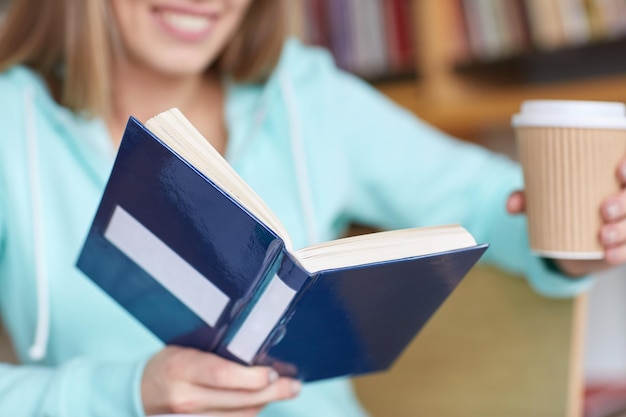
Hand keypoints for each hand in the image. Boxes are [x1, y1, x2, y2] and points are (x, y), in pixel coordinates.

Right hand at [141, 346, 299, 415]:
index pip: (224, 375)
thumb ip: (218, 355)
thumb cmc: (169, 364)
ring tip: (283, 391)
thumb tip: (259, 357)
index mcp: (182, 367)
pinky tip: (260, 403)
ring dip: (265, 404)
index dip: (253, 376)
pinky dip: (249, 414)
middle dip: (273, 392)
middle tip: (294, 385)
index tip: (273, 372)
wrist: (138, 392)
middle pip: (239, 400)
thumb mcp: (188, 349)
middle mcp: (185, 398)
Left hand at [507, 157, 625, 276]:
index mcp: (610, 178)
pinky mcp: (623, 245)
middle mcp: (623, 198)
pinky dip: (621, 252)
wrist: (562, 240)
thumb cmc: (557, 205)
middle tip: (605, 209)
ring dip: (623, 229)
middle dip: (625, 202)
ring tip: (603, 235)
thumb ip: (526, 199)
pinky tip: (608, 254)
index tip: (619, 170)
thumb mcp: (541, 199)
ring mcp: (625, 223)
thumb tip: (510, 205)